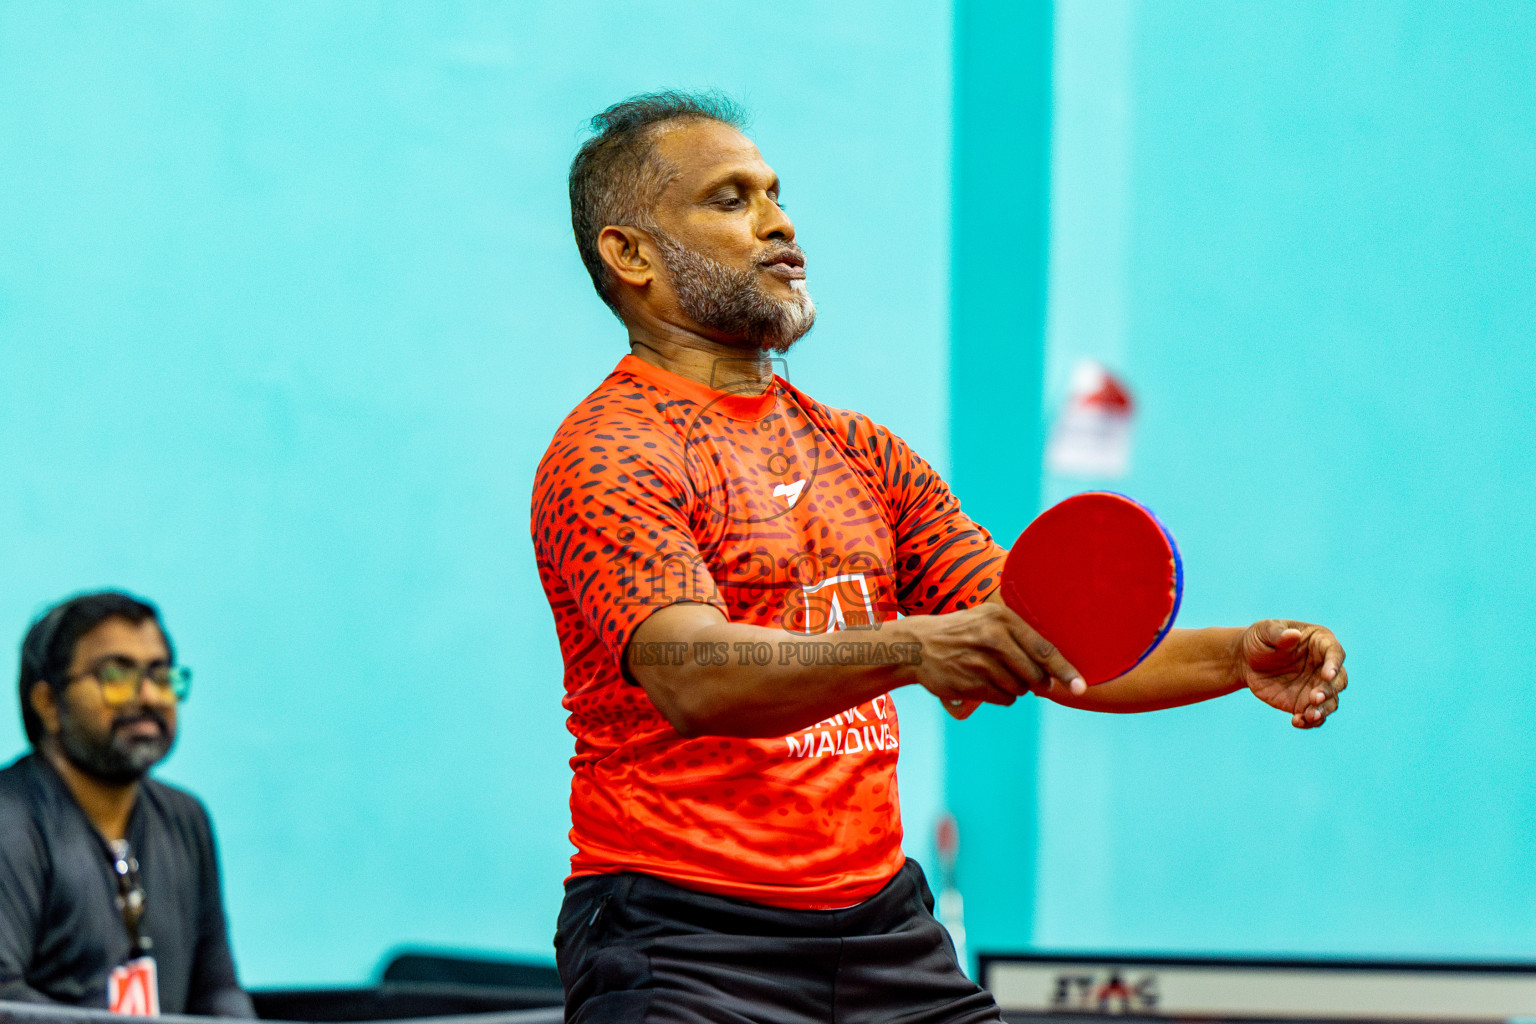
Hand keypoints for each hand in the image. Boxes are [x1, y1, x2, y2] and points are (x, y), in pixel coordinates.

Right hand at [898, 603, 1085, 717]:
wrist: (917, 645)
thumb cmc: (962, 632)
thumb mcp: (989, 619)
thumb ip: (1021, 636)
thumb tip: (1056, 666)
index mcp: (1001, 619)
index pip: (1043, 649)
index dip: (1065, 671)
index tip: (1081, 687)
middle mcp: (991, 639)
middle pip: (1034, 674)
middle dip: (1040, 682)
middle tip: (1037, 682)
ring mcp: (978, 663)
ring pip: (1020, 689)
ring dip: (1018, 688)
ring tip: (999, 674)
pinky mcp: (968, 684)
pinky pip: (1003, 698)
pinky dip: (1003, 696)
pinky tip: (988, 684)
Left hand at [1236, 619, 1346, 728]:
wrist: (1246, 661)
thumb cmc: (1259, 640)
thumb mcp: (1264, 631)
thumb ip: (1278, 633)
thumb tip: (1293, 635)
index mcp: (1320, 642)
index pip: (1335, 653)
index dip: (1334, 665)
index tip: (1326, 675)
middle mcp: (1325, 666)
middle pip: (1339, 680)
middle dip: (1329, 691)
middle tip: (1314, 698)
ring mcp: (1317, 686)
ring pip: (1331, 701)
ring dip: (1323, 710)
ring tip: (1308, 716)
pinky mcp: (1306, 703)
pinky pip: (1315, 716)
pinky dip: (1310, 722)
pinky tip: (1297, 722)